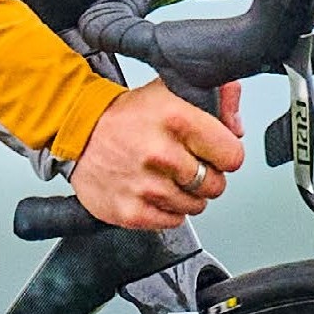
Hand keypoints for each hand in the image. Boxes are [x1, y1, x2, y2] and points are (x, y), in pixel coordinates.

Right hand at [70, 79, 244, 229]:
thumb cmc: (127, 115)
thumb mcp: (171, 91)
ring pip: (195, 206)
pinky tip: (152, 191)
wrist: (77, 131)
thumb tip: (237, 125)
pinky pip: (172, 222)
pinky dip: (167, 211)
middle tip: (184, 165)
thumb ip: (217, 98)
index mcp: (176, 118)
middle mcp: (160, 153)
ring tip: (165, 177)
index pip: (233, 156)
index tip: (212, 153)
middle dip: (205, 176)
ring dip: (186, 195)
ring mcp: (144, 186)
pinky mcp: (130, 211)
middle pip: (216, 185)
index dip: (225, 154)